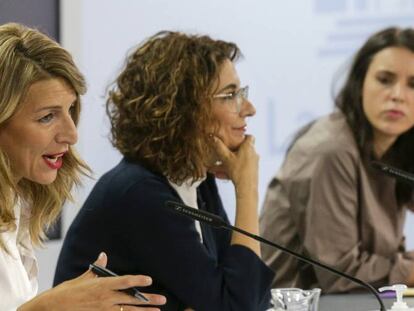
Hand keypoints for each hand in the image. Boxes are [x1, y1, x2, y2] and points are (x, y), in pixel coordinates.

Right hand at [19, 252, 165, 310]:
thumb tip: (103, 255)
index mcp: (101, 285)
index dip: (137, 280)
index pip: (123, 281)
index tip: (149, 280)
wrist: (51, 309)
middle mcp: (104, 298)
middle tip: (162, 300)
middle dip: (148, 299)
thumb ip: (97, 268)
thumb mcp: (82, 277)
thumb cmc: (66, 292)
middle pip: (131, 299)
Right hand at [208, 135, 258, 188]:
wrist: (247, 188)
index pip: (249, 137)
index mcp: (249, 147)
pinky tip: (219, 175)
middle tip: (221, 154)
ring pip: (238, 160)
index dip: (241, 137)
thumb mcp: (226, 158)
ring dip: (227, 163)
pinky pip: (239, 168)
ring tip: (215, 168)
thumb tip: (213, 138)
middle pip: (241, 150)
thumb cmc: (239, 171)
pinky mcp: (251, 172)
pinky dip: (230, 170)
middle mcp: (253, 154)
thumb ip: (219, 147)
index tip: (233, 139)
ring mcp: (252, 163)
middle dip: (229, 152)